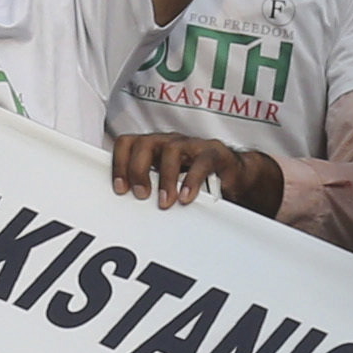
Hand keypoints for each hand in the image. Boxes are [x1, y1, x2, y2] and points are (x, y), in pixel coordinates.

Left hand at [105, 133, 275, 212]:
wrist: (233, 174)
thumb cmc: (194, 178)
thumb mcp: (165, 182)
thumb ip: (147, 187)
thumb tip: (122, 209)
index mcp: (154, 147)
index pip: (127, 143)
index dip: (119, 164)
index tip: (120, 189)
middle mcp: (170, 142)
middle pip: (145, 143)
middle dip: (138, 170)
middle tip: (140, 194)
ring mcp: (192, 145)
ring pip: (171, 150)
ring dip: (165, 178)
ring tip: (164, 201)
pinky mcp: (214, 154)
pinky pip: (201, 163)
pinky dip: (191, 181)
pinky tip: (186, 197)